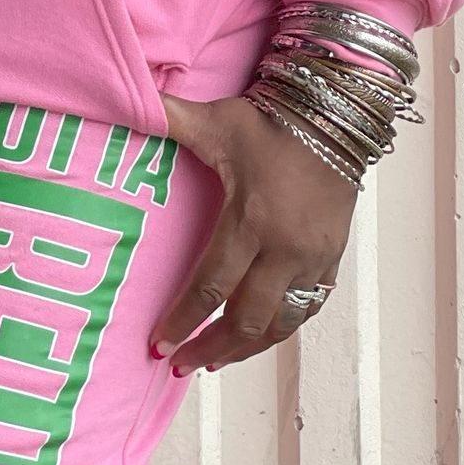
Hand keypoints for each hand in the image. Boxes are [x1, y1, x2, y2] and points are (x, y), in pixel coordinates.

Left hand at [152, 94, 355, 376]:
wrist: (337, 117)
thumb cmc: (272, 122)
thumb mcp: (218, 120)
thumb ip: (170, 118)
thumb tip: (126, 100)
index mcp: (252, 219)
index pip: (212, 286)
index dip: (183, 319)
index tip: (158, 343)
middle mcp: (285, 248)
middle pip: (245, 319)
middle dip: (210, 347)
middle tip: (179, 364)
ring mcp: (312, 258)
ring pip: (279, 324)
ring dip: (245, 349)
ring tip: (214, 362)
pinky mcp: (331, 258)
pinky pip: (308, 308)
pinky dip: (282, 329)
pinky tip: (260, 337)